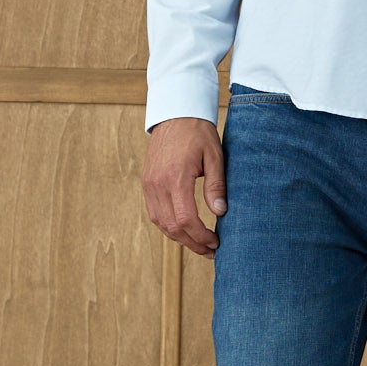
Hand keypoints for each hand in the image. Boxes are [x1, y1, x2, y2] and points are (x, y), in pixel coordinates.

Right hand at [142, 117, 227, 257]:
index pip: (186, 219)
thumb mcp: (215, 157)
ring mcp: (149, 184)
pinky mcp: (146, 183)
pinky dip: (168, 226)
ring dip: (179, 238)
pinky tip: (183, 230)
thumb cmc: (198, 133)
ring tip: (199, 245)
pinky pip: (154, 213)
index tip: (216, 242)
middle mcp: (158, 184)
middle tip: (210, 251)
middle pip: (172, 227)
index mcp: (176, 178)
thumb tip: (220, 213)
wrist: (175, 113)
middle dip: (192, 243)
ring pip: (161, 223)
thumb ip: (216, 186)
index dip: (201, 236)